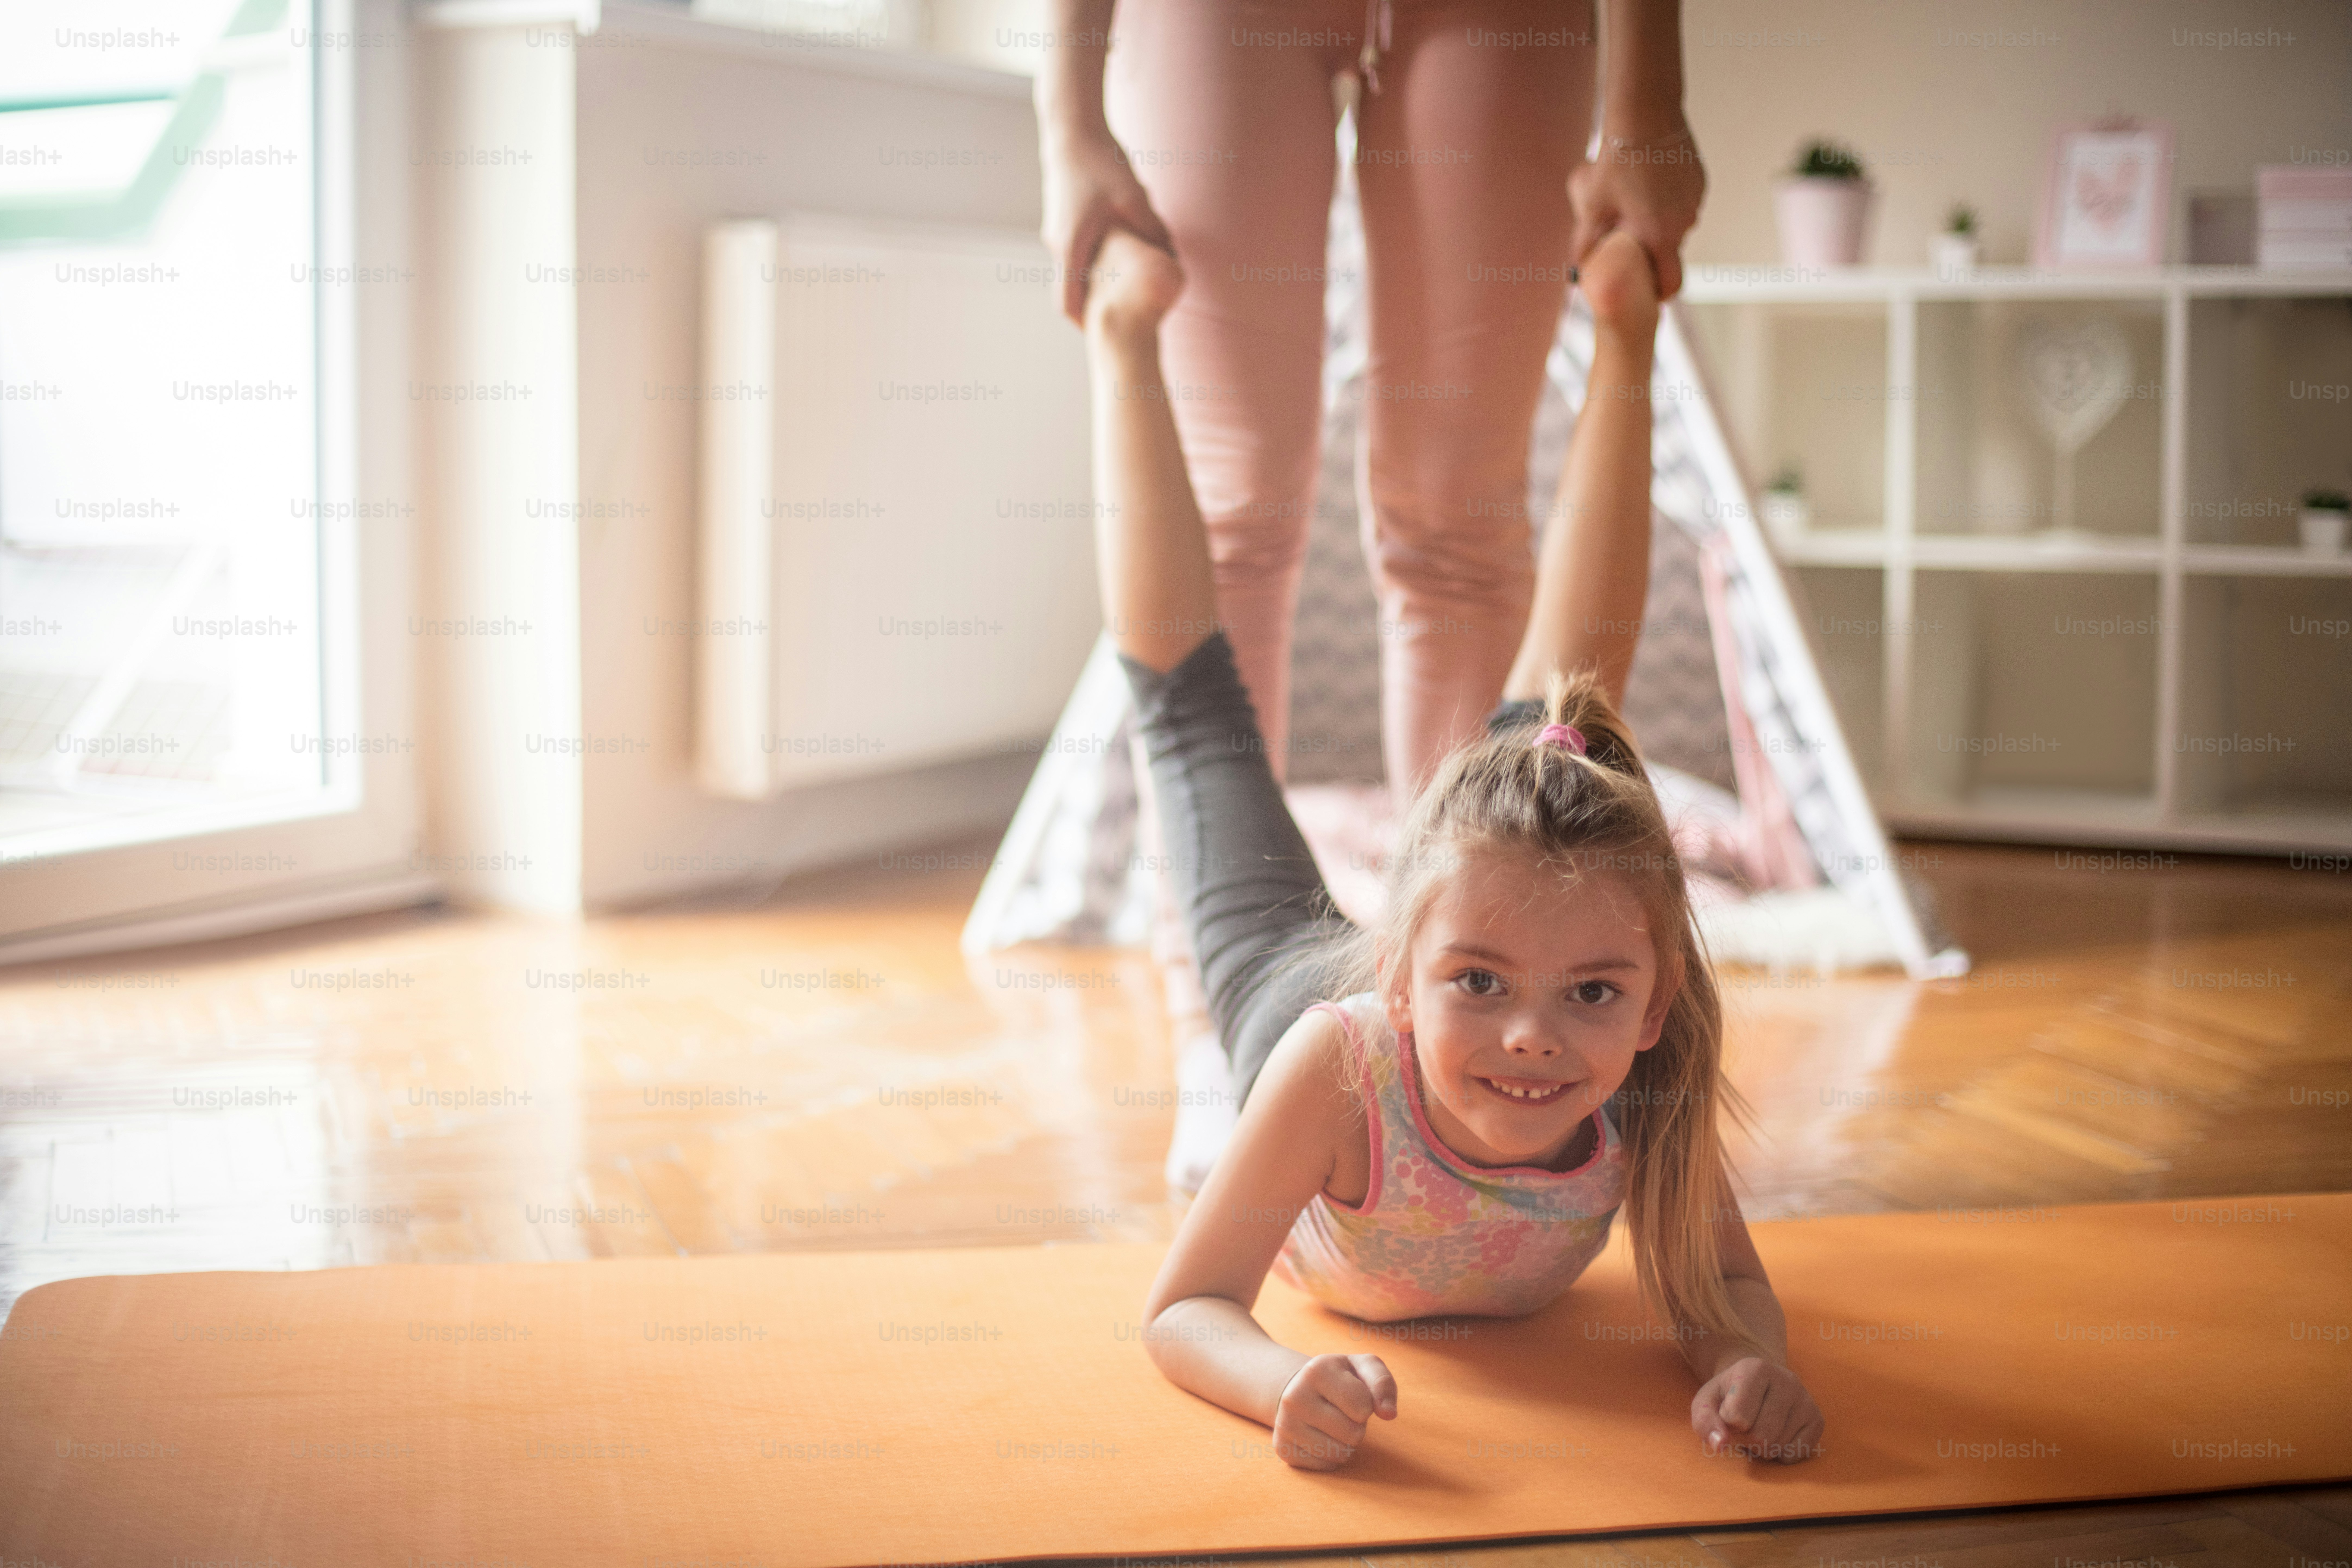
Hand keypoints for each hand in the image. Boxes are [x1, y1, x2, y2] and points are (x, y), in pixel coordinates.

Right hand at [1040, 124, 1175, 323]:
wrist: (1071, 129)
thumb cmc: (1100, 162)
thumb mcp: (1135, 198)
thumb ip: (1155, 232)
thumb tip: (1173, 258)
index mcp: (1071, 246)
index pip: (1067, 302)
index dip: (1082, 324)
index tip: (1098, 338)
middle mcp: (1057, 244)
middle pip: (1070, 290)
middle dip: (1092, 307)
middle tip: (1118, 320)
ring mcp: (1056, 232)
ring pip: (1074, 270)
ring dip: (1094, 283)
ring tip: (1122, 292)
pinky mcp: (1062, 220)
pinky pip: (1076, 252)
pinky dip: (1092, 263)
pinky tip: (1117, 258)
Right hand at [1272, 1353, 1398, 1470]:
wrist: (1300, 1387)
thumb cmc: (1341, 1378)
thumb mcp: (1363, 1367)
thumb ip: (1383, 1383)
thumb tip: (1389, 1414)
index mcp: (1316, 1370)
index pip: (1363, 1406)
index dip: (1366, 1405)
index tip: (1353, 1394)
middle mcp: (1294, 1397)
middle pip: (1353, 1434)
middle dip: (1357, 1425)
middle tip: (1343, 1411)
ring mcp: (1285, 1425)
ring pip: (1340, 1454)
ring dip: (1346, 1443)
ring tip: (1333, 1424)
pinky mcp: (1283, 1448)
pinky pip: (1326, 1466)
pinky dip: (1330, 1456)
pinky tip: (1320, 1436)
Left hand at [1569, 128, 1705, 299]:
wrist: (1644, 116)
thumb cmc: (1617, 161)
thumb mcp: (1592, 208)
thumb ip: (1584, 246)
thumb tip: (1576, 274)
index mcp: (1661, 235)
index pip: (1671, 283)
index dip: (1657, 292)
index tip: (1644, 290)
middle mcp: (1685, 221)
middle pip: (1670, 253)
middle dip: (1649, 250)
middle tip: (1625, 233)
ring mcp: (1695, 201)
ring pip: (1675, 227)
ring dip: (1655, 223)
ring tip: (1632, 200)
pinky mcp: (1698, 183)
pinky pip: (1681, 204)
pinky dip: (1665, 203)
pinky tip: (1647, 182)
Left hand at [1691, 1356, 1822, 1462]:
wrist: (1758, 1384)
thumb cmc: (1728, 1395)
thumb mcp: (1706, 1402)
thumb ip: (1705, 1422)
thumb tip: (1719, 1444)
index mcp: (1756, 1368)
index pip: (1737, 1417)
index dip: (1728, 1423)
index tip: (1729, 1411)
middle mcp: (1787, 1379)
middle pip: (1761, 1435)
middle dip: (1746, 1439)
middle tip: (1746, 1425)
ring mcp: (1806, 1399)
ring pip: (1778, 1446)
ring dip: (1762, 1447)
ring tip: (1760, 1427)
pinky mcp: (1818, 1419)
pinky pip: (1796, 1454)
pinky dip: (1781, 1453)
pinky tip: (1776, 1435)